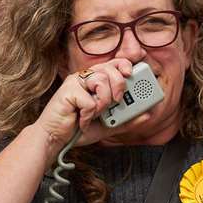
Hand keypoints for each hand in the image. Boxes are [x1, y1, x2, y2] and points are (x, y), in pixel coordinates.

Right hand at [34, 58, 151, 154]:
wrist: (56, 140)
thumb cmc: (77, 129)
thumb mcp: (107, 125)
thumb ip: (126, 120)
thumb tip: (147, 115)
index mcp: (94, 80)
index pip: (113, 63)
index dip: (125, 64)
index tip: (132, 73)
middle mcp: (84, 78)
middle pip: (110, 68)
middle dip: (119, 85)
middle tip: (117, 101)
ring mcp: (74, 83)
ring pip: (101, 80)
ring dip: (104, 101)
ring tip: (96, 113)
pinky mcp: (67, 92)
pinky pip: (89, 99)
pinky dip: (89, 114)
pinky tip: (82, 120)